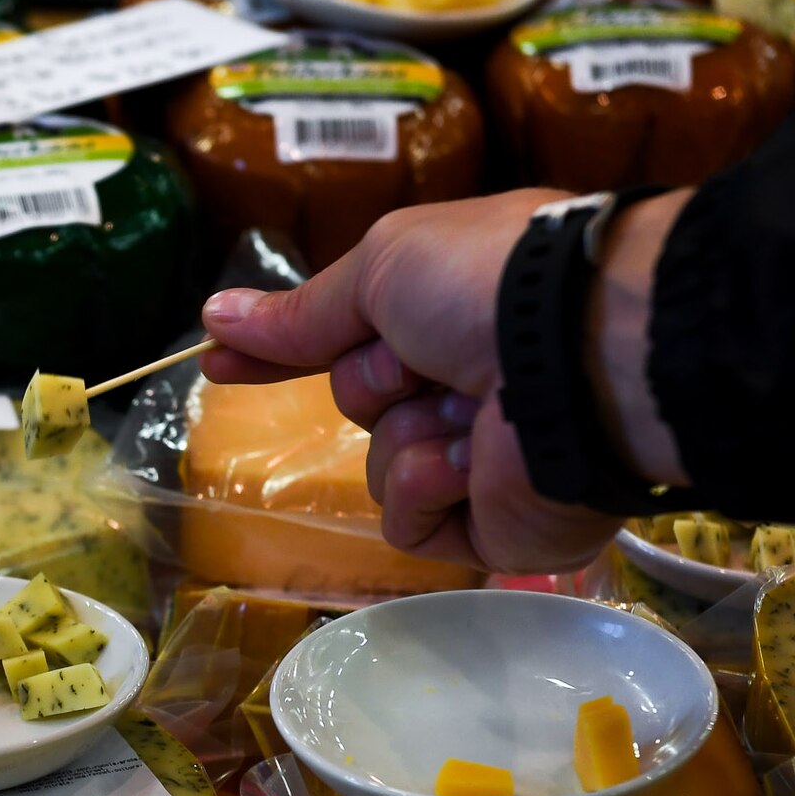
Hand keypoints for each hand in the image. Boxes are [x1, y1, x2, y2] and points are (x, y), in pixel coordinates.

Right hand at [195, 191, 629, 575]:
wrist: (583, 358)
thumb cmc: (489, 287)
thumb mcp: (382, 269)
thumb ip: (301, 312)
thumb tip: (212, 319)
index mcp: (456, 309)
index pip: (346, 337)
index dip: (282, 350)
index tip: (217, 364)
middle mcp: (474, 380)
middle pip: (362, 399)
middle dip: (378, 382)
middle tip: (428, 361)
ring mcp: (486, 458)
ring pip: (382, 464)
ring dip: (411, 435)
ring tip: (472, 414)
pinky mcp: (493, 526)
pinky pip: (410, 521)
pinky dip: (426, 487)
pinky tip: (471, 463)